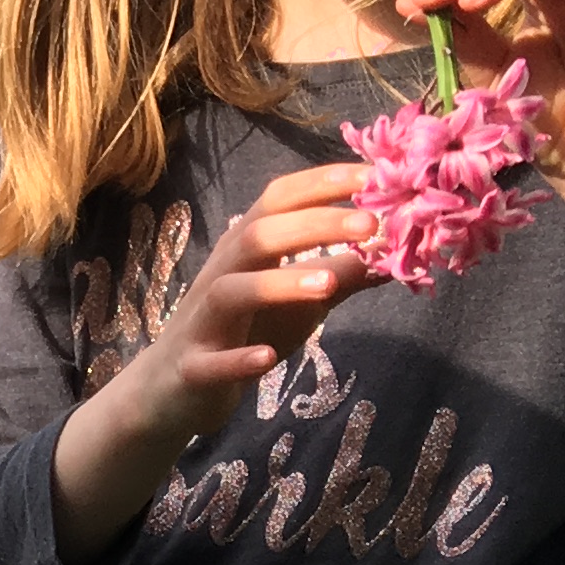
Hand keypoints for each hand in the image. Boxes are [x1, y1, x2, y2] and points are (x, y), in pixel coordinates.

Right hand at [124, 161, 382, 445]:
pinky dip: (237, 359)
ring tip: (328, 286)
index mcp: (244, 252)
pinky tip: (267, 358)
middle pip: (257, 236)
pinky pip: (210, 362)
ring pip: (231, 291)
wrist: (169, 390)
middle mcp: (220, 277)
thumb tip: (395, 251)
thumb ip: (340, 275)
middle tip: (370, 223)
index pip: (278, 200)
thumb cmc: (242, 333)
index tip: (375, 174)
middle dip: (313, 225)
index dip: (323, 183)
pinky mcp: (191, 369)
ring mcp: (203, 322)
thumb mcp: (299, 302)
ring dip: (278, 284)